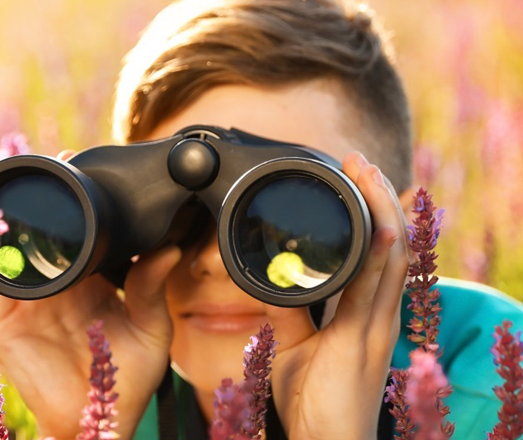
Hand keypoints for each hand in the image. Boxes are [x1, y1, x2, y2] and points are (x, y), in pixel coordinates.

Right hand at [0, 151, 181, 438]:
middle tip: (63, 164)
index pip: (84, 235)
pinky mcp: (6, 325)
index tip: (92, 170)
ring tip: (32, 191)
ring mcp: (30, 304)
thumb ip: (153, 287)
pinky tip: (6, 238)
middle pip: (47, 236)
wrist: (99, 421)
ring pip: (16, 253)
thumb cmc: (127, 377)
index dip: (86, 206)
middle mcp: (58, 286)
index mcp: (91, 281)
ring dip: (19, 223)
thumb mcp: (150, 327)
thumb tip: (170, 247)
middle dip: (51, 202)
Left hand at [265, 152, 410, 438]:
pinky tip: (379, 228)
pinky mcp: (365, 342)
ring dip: (383, 211)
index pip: (377, 252)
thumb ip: (286, 311)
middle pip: (391, 243)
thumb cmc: (313, 398)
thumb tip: (270, 276)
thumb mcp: (293, 344)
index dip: (373, 213)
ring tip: (368, 173)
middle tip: (361, 161)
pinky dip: (380, 256)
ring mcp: (376, 326)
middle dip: (379, 198)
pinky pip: (377, 291)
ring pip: (392, 257)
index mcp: (364, 312)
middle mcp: (378, 313)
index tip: (355, 178)